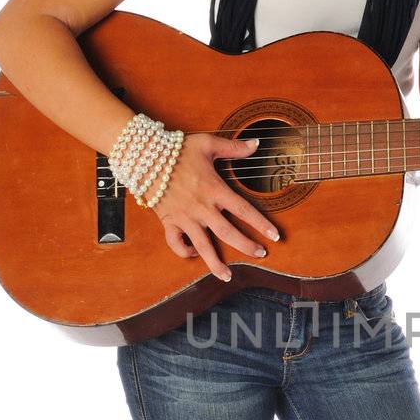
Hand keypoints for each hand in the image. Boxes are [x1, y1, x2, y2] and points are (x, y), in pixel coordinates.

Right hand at [152, 133, 280, 281]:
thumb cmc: (177, 149)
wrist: (144, 156)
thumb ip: (234, 147)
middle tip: (261, 254)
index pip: (244, 210)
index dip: (261, 224)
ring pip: (203, 246)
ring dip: (216, 263)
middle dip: (246, 246)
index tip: (275, 236)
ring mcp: (185, 217)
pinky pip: (176, 242)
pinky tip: (194, 254)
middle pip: (228, 233)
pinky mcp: (169, 222)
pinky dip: (184, 251)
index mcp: (214, 190)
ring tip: (228, 276)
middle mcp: (202, 208)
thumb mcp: (208, 143)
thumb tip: (257, 144)